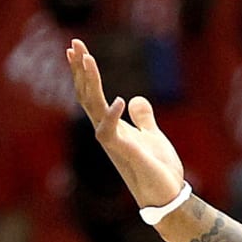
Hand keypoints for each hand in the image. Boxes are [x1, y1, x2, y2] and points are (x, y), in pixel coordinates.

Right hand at [65, 38, 185, 210]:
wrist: (168, 198)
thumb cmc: (159, 170)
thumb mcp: (153, 136)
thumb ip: (143, 118)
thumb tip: (136, 99)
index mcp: (113, 127)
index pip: (92, 94)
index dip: (85, 72)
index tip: (77, 49)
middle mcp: (107, 133)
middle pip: (87, 96)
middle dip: (80, 70)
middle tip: (74, 44)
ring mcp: (114, 143)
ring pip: (93, 108)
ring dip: (90, 83)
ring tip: (86, 58)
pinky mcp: (125, 155)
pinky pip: (110, 133)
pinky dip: (113, 117)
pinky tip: (120, 100)